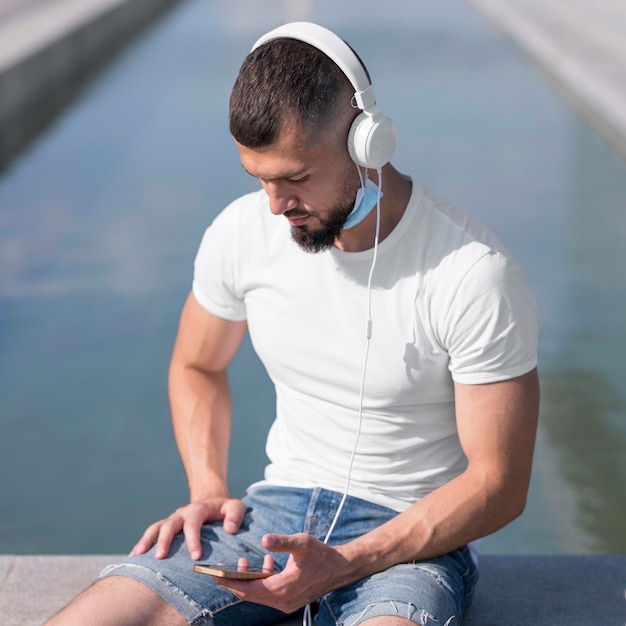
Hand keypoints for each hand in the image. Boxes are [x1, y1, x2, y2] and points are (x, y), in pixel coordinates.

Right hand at [129, 497, 246, 560]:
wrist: (212, 501)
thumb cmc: (225, 509)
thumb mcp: (236, 507)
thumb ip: (236, 515)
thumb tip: (230, 529)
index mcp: (199, 508)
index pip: (193, 522)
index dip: (193, 539)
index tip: (196, 557)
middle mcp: (182, 513)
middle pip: (170, 524)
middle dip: (165, 540)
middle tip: (161, 557)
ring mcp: (172, 519)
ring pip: (156, 527)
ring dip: (147, 541)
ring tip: (138, 556)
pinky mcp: (166, 527)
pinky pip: (151, 533)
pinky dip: (142, 543)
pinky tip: (135, 558)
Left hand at [214, 533, 350, 613]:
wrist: (340, 569)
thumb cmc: (322, 555)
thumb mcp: (302, 543)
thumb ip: (282, 542)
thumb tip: (264, 539)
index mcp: (283, 588)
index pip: (248, 589)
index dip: (230, 582)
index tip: (215, 575)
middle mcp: (283, 600)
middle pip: (250, 595)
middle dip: (234, 581)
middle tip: (220, 570)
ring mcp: (286, 602)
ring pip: (258, 594)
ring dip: (248, 580)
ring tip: (242, 562)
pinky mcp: (290, 599)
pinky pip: (268, 592)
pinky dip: (261, 580)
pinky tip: (266, 563)